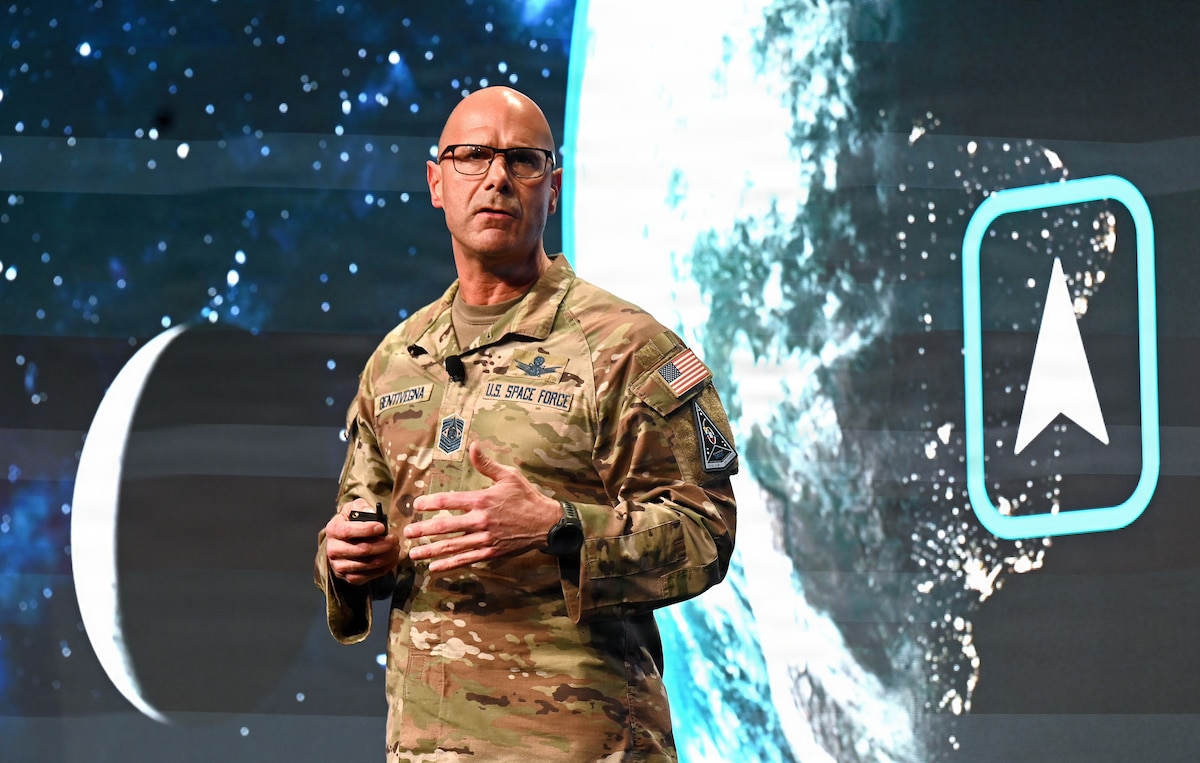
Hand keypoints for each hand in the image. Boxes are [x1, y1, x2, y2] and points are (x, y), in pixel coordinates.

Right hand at [324, 498, 399, 585]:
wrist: (343, 543)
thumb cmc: (350, 522)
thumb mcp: (353, 509)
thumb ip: (361, 506)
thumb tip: (372, 512)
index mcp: (333, 530)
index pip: (347, 531)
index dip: (366, 530)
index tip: (382, 527)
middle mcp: (333, 550)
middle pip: (361, 550)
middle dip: (383, 544)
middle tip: (395, 539)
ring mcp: (340, 566)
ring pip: (368, 564)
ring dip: (387, 556)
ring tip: (396, 548)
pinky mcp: (349, 578)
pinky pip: (370, 576)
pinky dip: (385, 568)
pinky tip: (392, 559)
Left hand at [405, 442, 560, 572]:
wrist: (546, 524)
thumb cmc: (526, 497)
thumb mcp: (509, 476)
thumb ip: (486, 464)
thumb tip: (472, 445)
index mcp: (482, 500)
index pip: (449, 501)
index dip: (430, 503)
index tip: (416, 504)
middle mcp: (481, 521)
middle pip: (446, 527)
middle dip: (423, 530)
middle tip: (407, 532)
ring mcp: (485, 539)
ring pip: (453, 546)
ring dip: (430, 550)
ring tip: (413, 554)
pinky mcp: (491, 553)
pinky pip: (466, 560)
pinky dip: (449, 564)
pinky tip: (434, 567)